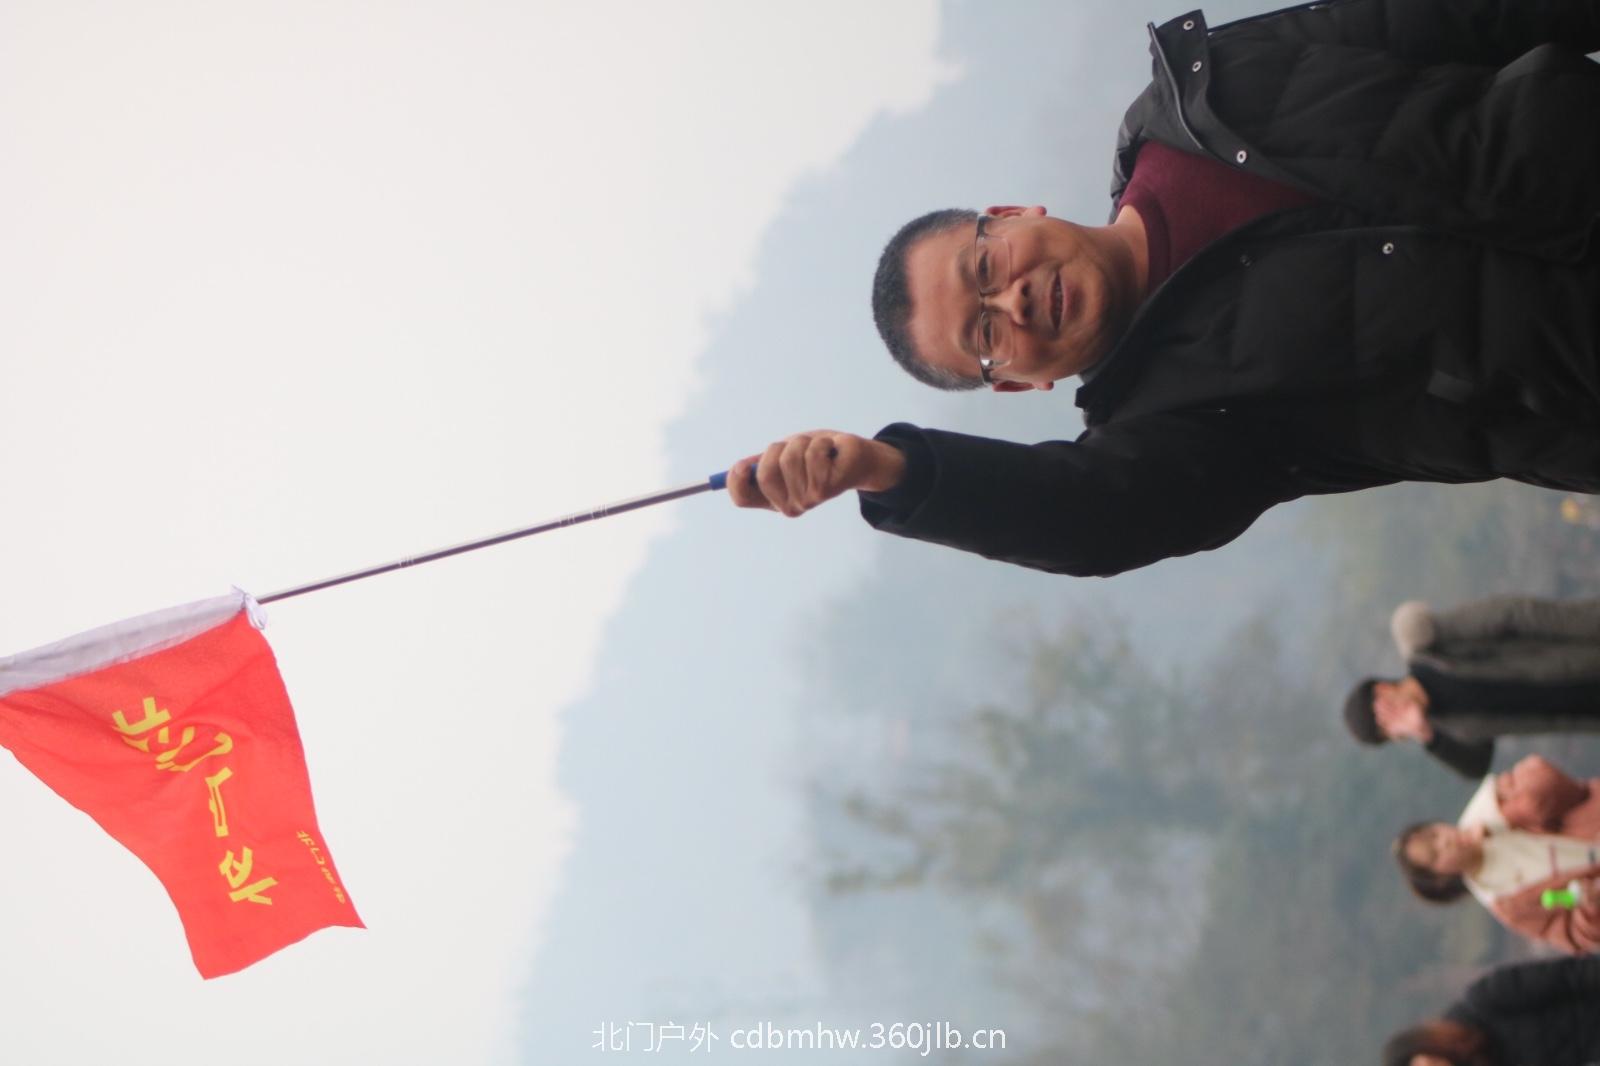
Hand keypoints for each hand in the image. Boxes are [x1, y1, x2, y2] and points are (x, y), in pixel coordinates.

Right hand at [727, 430, 905, 516]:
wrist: (855, 459)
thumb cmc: (817, 456)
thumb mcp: (785, 454)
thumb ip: (763, 461)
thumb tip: (739, 466)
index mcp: (774, 499)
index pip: (742, 498)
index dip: (736, 479)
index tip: (743, 462)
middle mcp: (790, 505)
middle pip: (764, 474)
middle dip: (777, 449)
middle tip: (792, 445)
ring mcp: (809, 499)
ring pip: (790, 457)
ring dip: (803, 442)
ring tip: (817, 448)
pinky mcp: (827, 487)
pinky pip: (813, 453)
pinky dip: (822, 442)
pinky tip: (831, 451)